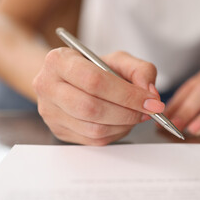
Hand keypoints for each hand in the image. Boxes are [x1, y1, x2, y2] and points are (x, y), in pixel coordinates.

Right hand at [33, 49, 163, 144]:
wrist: (70, 80)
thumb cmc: (94, 68)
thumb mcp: (119, 60)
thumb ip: (140, 70)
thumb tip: (149, 93)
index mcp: (59, 61)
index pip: (95, 81)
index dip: (127, 94)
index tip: (151, 101)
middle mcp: (47, 86)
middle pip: (92, 108)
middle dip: (127, 113)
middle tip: (147, 111)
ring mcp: (50, 112)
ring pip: (93, 128)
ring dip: (123, 125)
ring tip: (135, 115)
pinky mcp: (59, 131)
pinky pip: (93, 140)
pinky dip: (115, 133)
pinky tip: (121, 123)